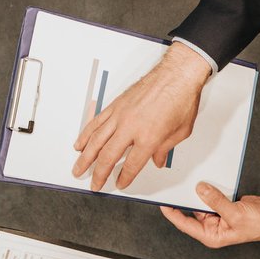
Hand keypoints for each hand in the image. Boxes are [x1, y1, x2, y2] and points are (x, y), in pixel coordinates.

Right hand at [72, 43, 210, 190]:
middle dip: (98, 173)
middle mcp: (131, 127)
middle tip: (94, 184)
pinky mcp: (116, 105)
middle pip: (108, 156)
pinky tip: (80, 144)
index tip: (120, 183)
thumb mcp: (181, 132)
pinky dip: (86, 134)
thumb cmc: (181, 99)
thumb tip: (157, 160)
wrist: (177, 74)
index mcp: (149, 138)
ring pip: (96, 140)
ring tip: (78, 168)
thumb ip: (166, 149)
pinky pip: (96, 123)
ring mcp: (120, 115)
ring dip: (85, 157)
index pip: (132, 165)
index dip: (125, 177)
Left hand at [162, 183, 259, 247]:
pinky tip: (206, 180)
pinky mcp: (224, 205)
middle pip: (191, 212)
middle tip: (174, 187)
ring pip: (202, 202)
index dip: (172, 213)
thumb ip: (216, 201)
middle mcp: (212, 227)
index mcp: (211, 235)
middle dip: (184, 200)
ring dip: (198, 192)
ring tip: (190, 180)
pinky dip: (210, 188)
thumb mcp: (235, 213)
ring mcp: (218, 216)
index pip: (185, 224)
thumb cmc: (259, 225)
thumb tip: (200, 190)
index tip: (163, 203)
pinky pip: (212, 196)